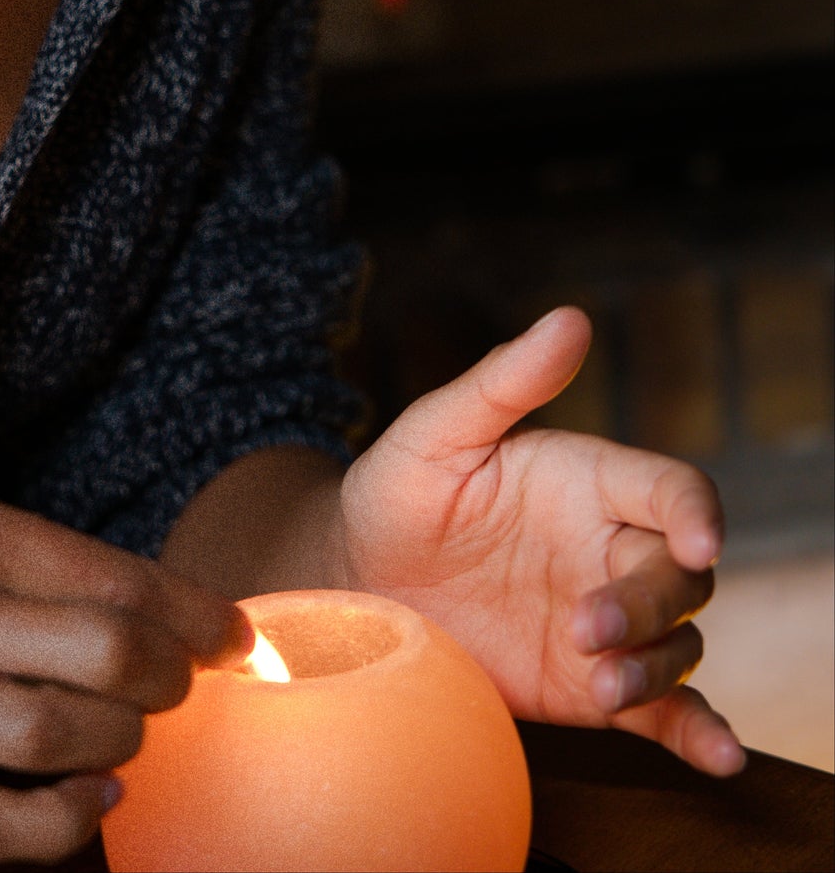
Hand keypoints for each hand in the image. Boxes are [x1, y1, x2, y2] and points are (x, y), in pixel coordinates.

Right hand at [0, 489, 249, 861]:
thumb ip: (38, 563)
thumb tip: (166, 607)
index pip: (111, 576)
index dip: (195, 615)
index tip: (233, 635)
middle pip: (107, 654)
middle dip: (171, 680)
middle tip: (178, 685)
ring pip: (67, 738)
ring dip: (125, 742)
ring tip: (127, 733)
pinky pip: (3, 829)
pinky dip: (67, 825)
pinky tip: (93, 801)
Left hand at [339, 307, 743, 776]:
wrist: (357, 590)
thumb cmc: (395, 495)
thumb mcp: (436, 432)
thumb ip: (505, 381)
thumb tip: (570, 318)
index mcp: (588, 482)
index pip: (672, 489)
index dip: (694, 512)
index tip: (695, 538)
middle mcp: (609, 549)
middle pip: (679, 575)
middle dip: (649, 604)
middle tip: (584, 628)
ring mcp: (606, 623)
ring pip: (676, 644)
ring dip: (655, 668)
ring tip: (600, 685)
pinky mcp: (592, 687)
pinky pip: (663, 713)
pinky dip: (699, 735)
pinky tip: (720, 759)